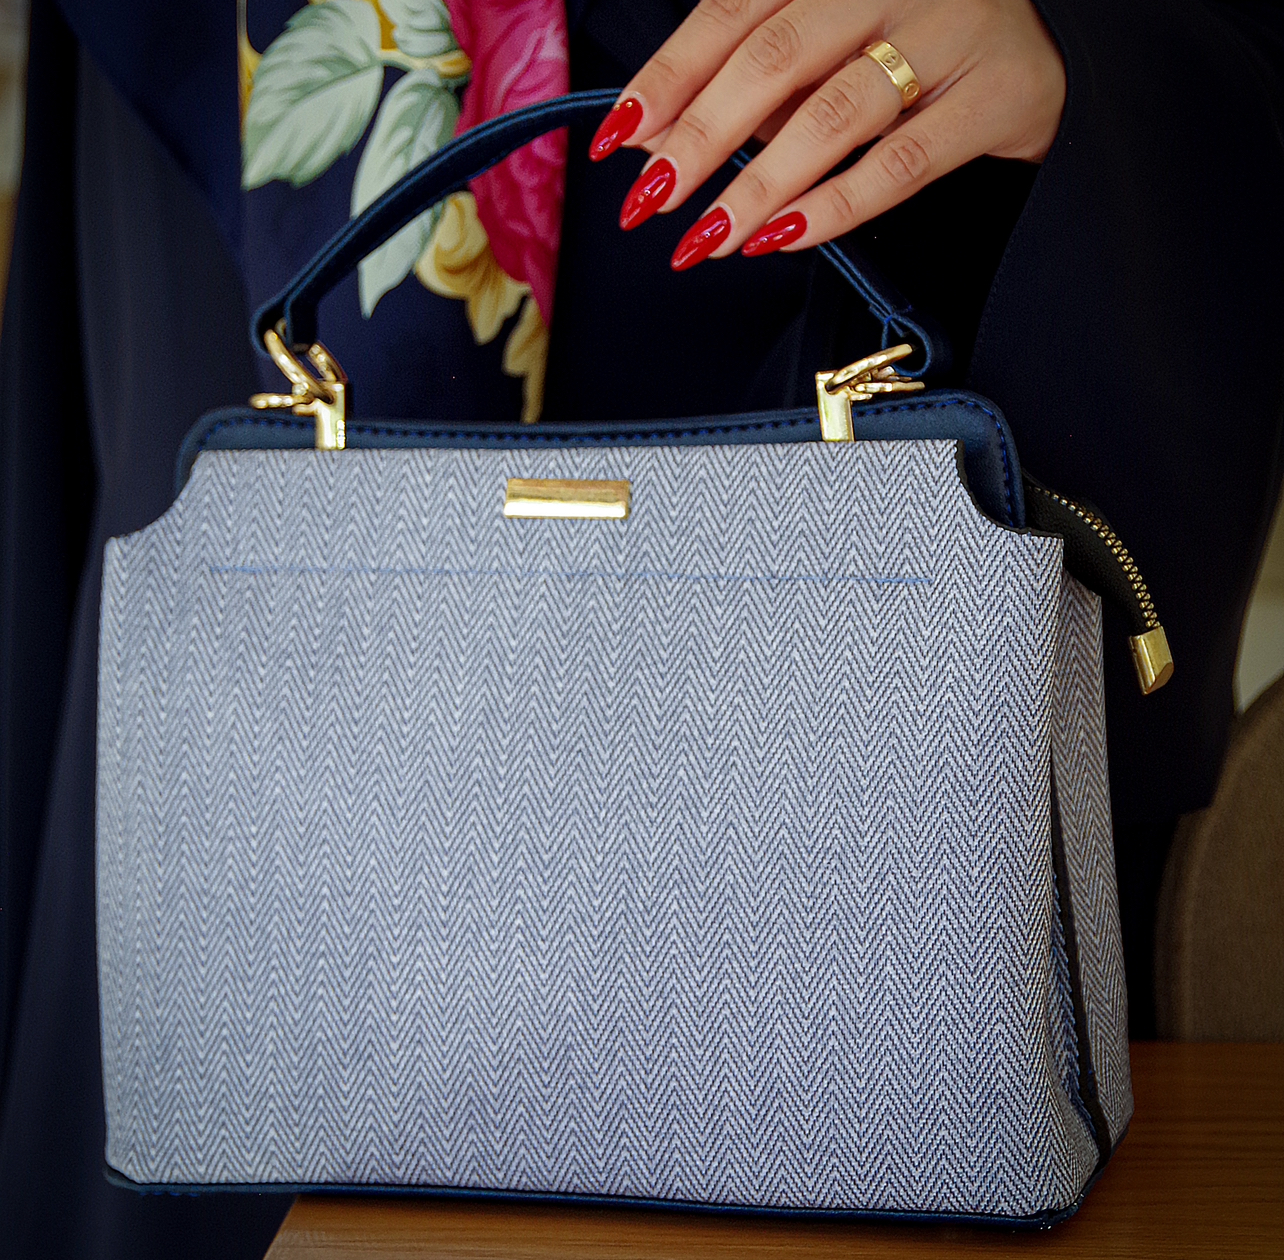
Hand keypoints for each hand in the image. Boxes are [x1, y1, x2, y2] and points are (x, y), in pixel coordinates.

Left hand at [587, 0, 1065, 268]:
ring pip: (832, 115)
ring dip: (758, 185)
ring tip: (706, 237)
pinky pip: (902, 164)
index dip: (668, 78)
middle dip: (699, 139)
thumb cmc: (907, 50)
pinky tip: (781, 240)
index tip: (617, 140)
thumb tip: (650, 141)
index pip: (730, 14)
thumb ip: (747, 86)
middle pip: (772, 61)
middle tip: (652, 202)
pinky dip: (834, 207)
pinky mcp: (998, 95)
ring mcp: (950, 32)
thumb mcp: (821, 50)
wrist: (1042, 49)